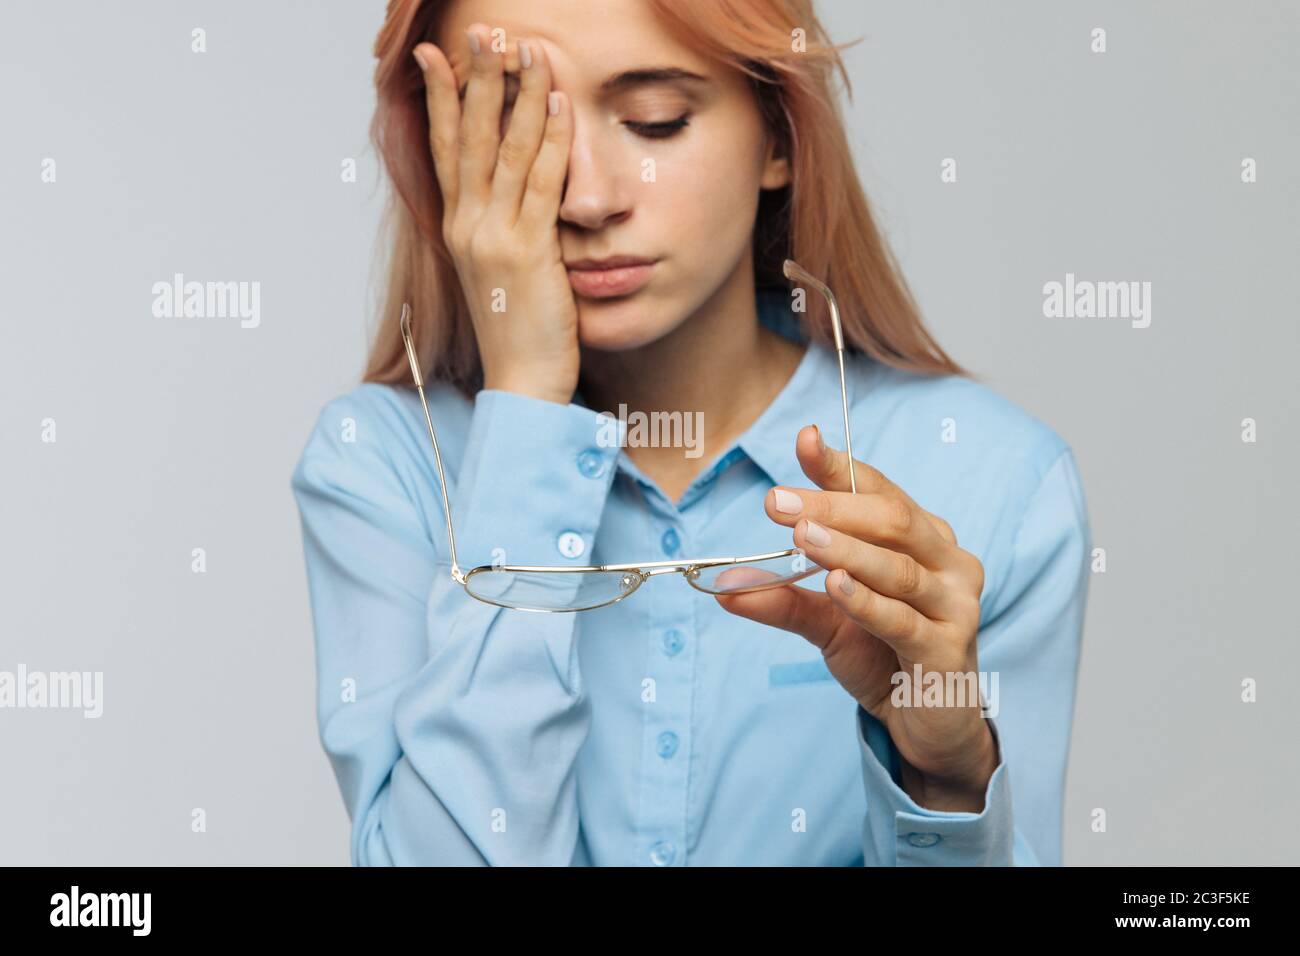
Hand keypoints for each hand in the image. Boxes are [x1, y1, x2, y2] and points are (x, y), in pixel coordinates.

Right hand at [413, 25, 578, 405]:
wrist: (521, 385)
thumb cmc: (516, 334)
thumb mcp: (498, 273)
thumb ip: (500, 230)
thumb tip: (510, 199)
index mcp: (457, 228)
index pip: (445, 149)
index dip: (442, 98)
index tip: (436, 54)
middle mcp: (467, 226)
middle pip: (469, 136)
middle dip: (477, 78)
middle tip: (484, 29)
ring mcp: (494, 237)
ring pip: (503, 149)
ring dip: (516, 94)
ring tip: (524, 47)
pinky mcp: (528, 251)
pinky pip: (541, 182)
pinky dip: (550, 140)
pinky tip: (559, 103)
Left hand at [717, 425, 999, 811]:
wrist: (928, 726)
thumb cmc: (884, 658)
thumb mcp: (826, 622)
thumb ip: (783, 598)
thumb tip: (724, 587)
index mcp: (923, 538)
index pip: (880, 491)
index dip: (840, 467)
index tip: (804, 440)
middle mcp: (947, 561)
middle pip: (890, 520)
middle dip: (831, 507)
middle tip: (776, 502)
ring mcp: (956, 604)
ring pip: (898, 567)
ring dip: (846, 550)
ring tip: (800, 537)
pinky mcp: (950, 650)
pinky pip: (903, 620)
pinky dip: (866, 602)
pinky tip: (835, 586)